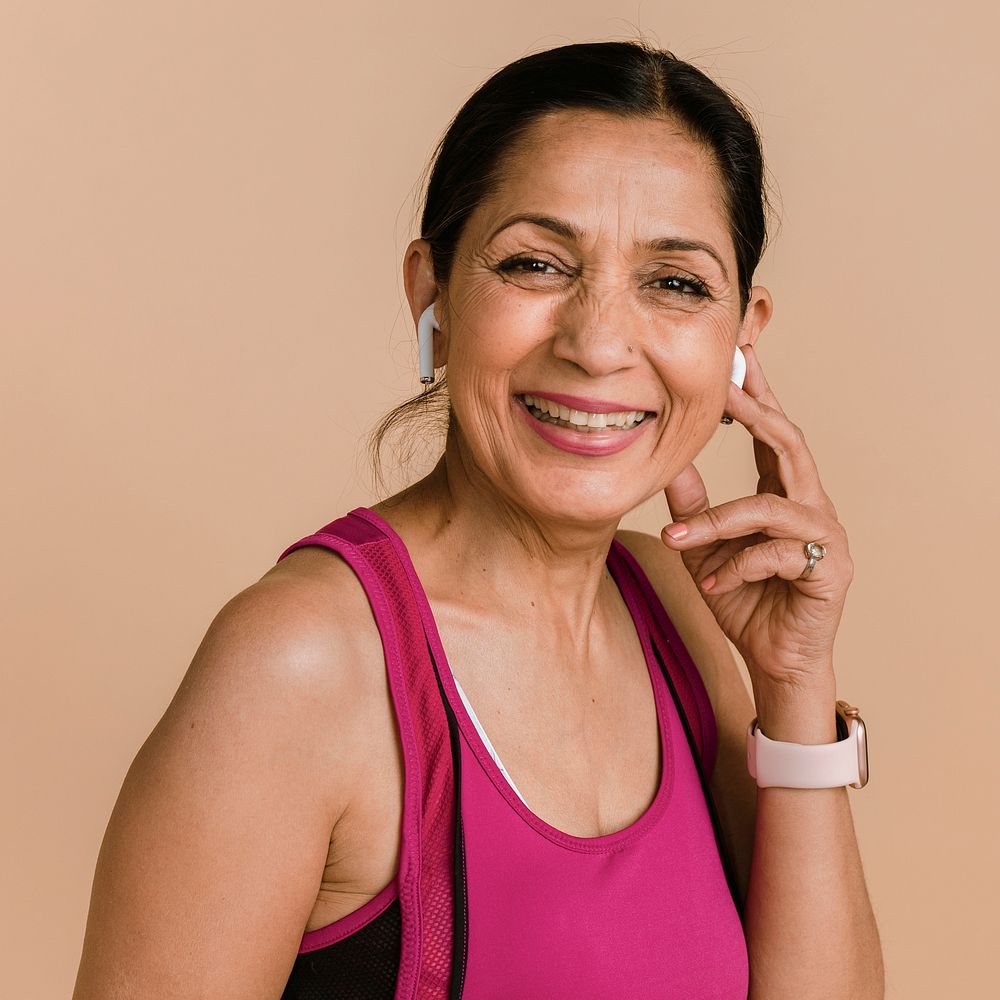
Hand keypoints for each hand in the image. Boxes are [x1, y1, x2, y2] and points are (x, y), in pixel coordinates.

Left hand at [660, 345, 851, 689]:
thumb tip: (667, 462)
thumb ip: (692, 507)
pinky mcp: (829, 569)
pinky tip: (716, 586)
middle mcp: (810, 505)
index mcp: (782, 493)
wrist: (774, 661)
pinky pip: (777, 554)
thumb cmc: (744, 601)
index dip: (757, 394)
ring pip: (769, 506)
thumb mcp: (704, 549)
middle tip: (721, 388)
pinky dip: (739, 567)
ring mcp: (825, 535)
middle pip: (788, 443)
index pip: (772, 433)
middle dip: (755, 412)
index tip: (739, 355)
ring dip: (718, 522)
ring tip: (680, 540)